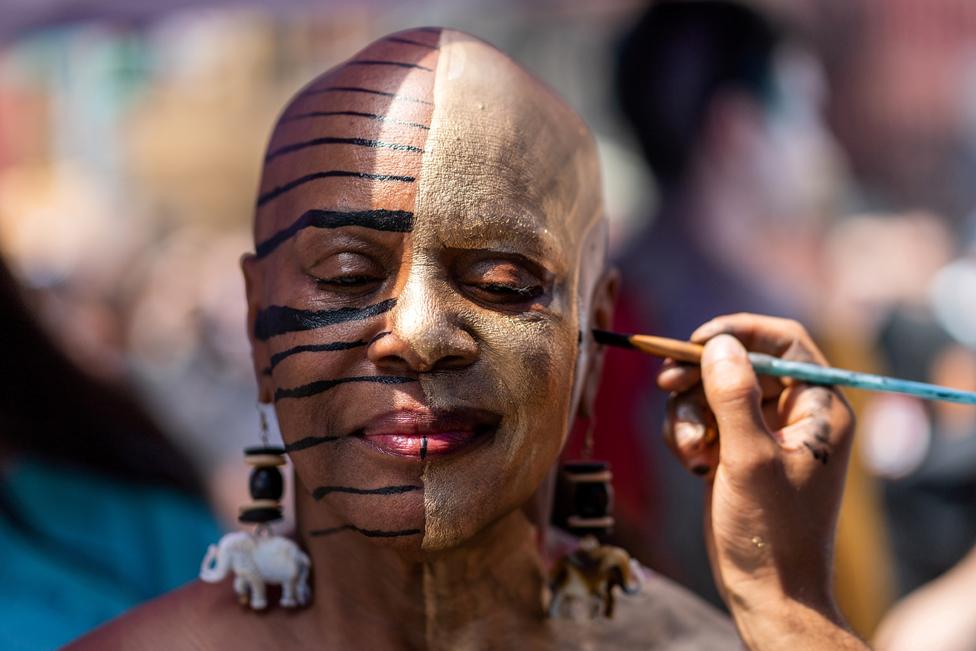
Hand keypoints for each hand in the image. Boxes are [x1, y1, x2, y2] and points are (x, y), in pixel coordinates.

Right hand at [658, 314, 864, 648]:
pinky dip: (689, 436)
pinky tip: (692, 465)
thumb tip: (718, 344)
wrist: (767, 591)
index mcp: (819, 408)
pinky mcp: (738, 452)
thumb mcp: (750, 459)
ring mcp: (764, 434)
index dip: (741, 332)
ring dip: (690, 416)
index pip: (785, 342)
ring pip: (714, 393)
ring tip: (690, 451)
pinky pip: (705, 421)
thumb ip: (734, 397)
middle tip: (667, 385)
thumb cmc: (771, 531)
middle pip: (741, 364)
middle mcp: (794, 414)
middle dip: (701, 378)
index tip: (697, 341)